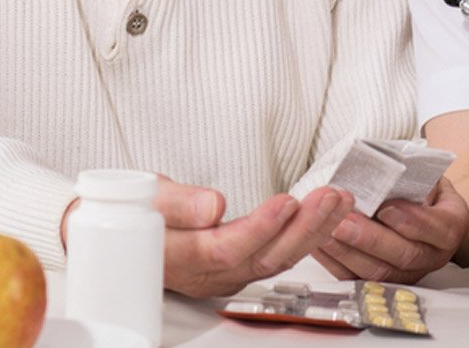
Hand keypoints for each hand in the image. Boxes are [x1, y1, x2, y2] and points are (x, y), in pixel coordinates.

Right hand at [155, 179, 354, 297]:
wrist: (129, 236)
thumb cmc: (138, 211)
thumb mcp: (147, 195)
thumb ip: (178, 203)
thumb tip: (212, 205)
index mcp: (182, 256)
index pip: (226, 248)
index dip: (260, 228)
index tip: (286, 202)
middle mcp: (208, 272)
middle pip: (262, 257)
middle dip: (302, 227)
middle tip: (329, 197)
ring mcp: (227, 273)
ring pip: (276, 258)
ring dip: (312, 230)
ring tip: (339, 201)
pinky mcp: (240, 266)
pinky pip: (278, 256)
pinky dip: (306, 235)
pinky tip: (326, 215)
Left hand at [312, 178, 468, 283]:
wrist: (423, 209)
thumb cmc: (422, 188)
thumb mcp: (427, 175)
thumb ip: (413, 177)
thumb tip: (384, 175)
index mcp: (450, 226)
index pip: (438, 229)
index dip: (412, 221)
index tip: (386, 207)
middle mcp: (432, 255)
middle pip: (404, 255)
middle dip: (370, 239)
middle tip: (344, 222)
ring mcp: (408, 273)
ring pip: (378, 272)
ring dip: (348, 252)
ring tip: (325, 231)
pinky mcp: (383, 282)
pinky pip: (357, 278)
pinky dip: (334, 262)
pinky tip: (318, 243)